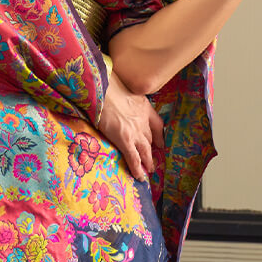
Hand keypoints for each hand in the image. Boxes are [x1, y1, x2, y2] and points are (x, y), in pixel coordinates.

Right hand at [96, 68, 164, 182]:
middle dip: (152, 150)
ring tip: (149, 170)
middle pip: (150, 138)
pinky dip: (137, 168)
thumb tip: (117, 99)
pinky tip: (140, 176)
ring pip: (145, 151)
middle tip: (153, 160)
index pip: (157, 124)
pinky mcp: (125, 140)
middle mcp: (142, 121)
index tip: (160, 142)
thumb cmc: (107, 85)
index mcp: (143, 107)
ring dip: (148, 162)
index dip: (159, 135)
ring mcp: (135, 131)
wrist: (102, 89)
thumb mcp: (124, 89)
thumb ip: (125, 98)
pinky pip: (134, 158)